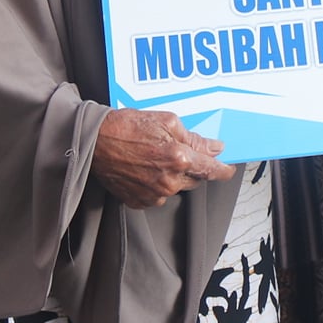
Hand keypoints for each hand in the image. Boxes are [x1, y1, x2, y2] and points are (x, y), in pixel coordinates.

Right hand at [91, 108, 234, 208]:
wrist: (94, 141)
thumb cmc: (127, 126)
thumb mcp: (167, 121)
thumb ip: (194, 138)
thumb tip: (214, 148)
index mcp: (178, 159)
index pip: (211, 170)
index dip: (223, 171)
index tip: (228, 170)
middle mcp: (169, 181)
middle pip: (195, 179)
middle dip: (193, 167)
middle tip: (179, 151)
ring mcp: (153, 194)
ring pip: (176, 187)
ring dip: (174, 175)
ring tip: (155, 156)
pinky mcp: (139, 201)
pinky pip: (158, 195)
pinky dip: (157, 184)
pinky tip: (145, 168)